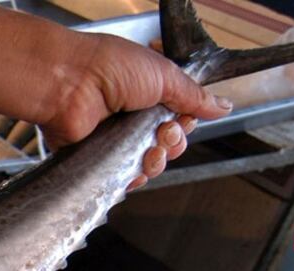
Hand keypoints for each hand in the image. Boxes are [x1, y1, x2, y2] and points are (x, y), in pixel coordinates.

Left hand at [39, 33, 232, 187]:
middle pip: (166, 146)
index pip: (179, 119)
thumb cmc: (109, 69)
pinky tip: (135, 169)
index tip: (183, 119)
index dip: (185, 124)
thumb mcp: (164, 75)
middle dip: (173, 144)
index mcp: (148, 94)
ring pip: (147, 165)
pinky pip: (121, 178)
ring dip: (156, 161)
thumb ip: (193, 95)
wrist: (70, 84)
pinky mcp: (96, 158)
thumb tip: (222, 105)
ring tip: (150, 149)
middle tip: (165, 133)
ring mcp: (113, 140)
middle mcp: (131, 118)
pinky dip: (133, 178)